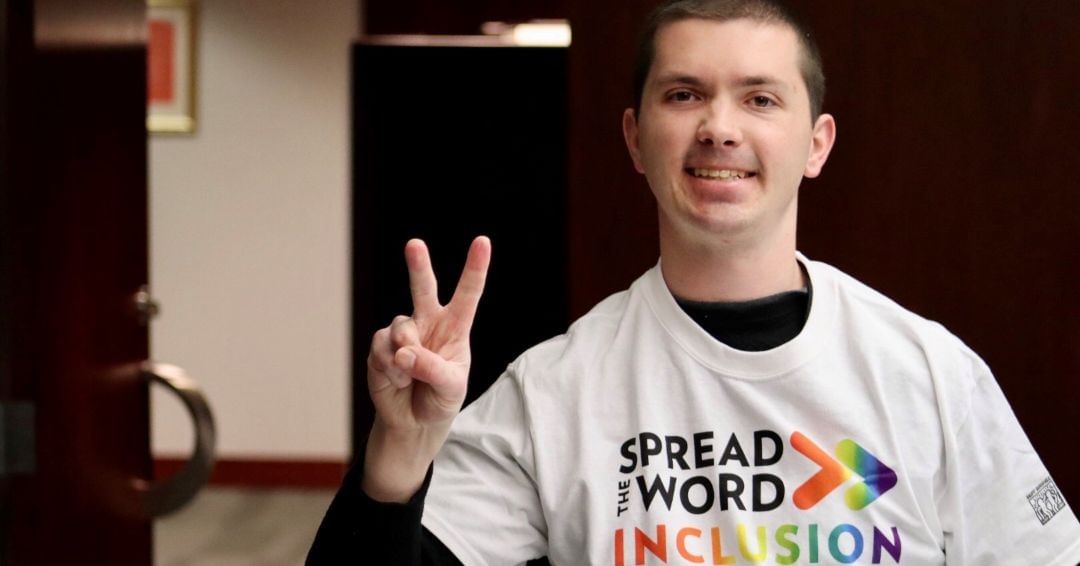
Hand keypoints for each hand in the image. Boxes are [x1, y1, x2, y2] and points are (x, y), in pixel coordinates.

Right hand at [363, 236, 490, 500]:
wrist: (411, 421)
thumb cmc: (440, 399)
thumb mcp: (450, 387)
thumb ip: (432, 367)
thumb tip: (404, 351)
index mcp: (456, 328)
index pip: (467, 294)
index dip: (475, 268)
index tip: (482, 242)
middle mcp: (429, 323)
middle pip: (423, 288)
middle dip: (418, 265)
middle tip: (414, 244)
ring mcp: (403, 333)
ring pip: (401, 328)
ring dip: (405, 355)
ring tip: (409, 375)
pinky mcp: (380, 346)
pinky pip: (382, 348)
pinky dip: (389, 367)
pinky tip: (396, 379)